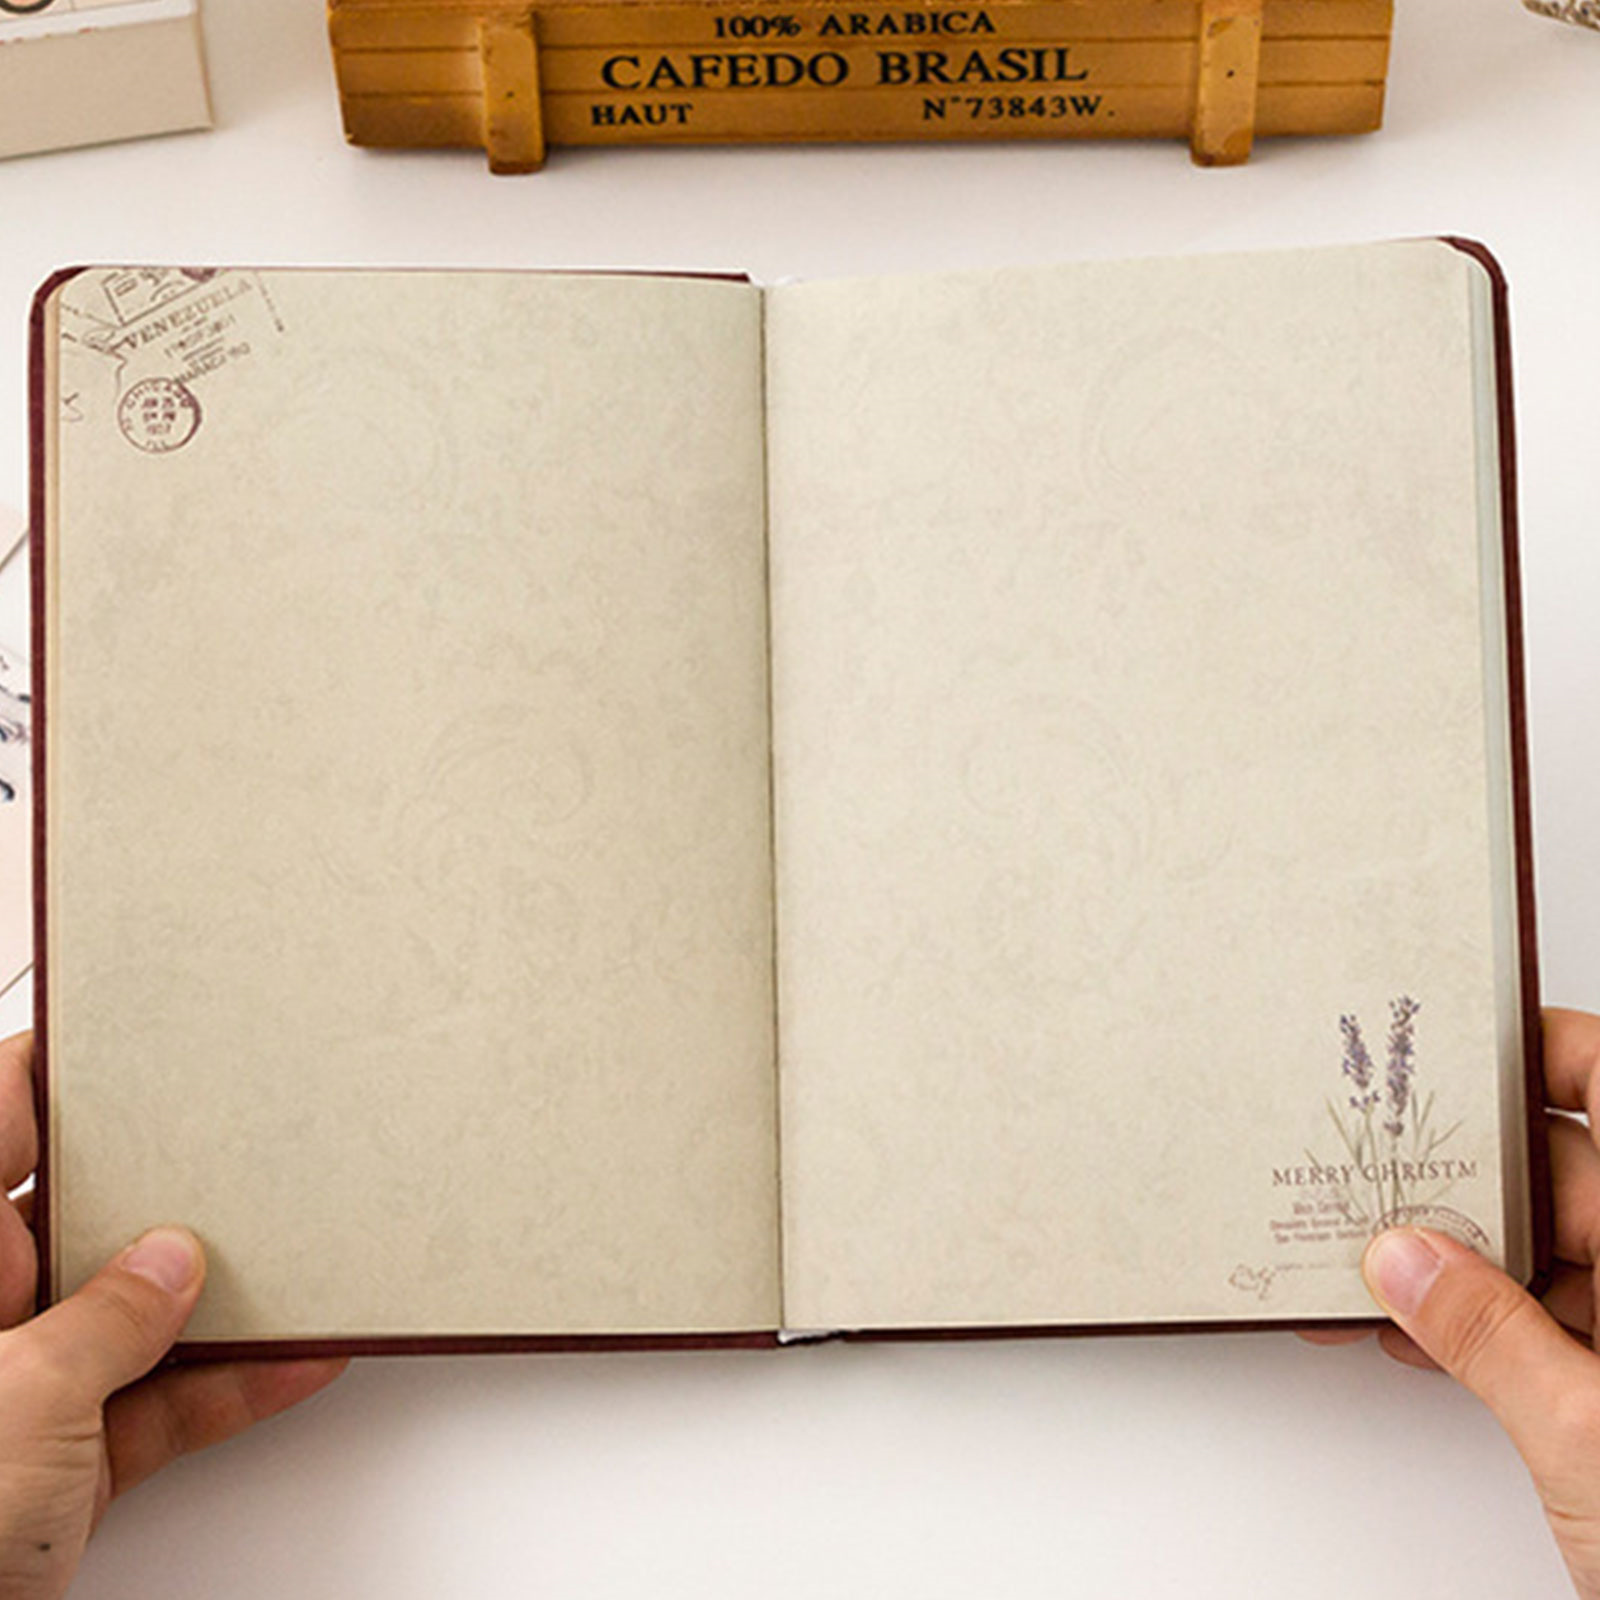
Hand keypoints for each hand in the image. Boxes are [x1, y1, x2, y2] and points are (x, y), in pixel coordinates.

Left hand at [0, 1032, 345, 1599]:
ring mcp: (13, 1392)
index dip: (48, 1069)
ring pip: (130, 1317)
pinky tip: (297, 1357)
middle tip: (233, 1138)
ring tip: (298, 1249)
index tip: (121, 1028)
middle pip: (74, 1220)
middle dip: (161, 1189)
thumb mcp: (18, 1407)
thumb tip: (169, 1265)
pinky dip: (227, 1385)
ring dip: (218, 1297)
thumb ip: (105, 1323)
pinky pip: (157, 1402)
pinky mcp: (57, 1465)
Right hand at [1305, 1008, 1599, 1596]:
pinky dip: (1485, 1332)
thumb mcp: (1594, 1443)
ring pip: (1555, 1266)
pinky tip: (1414, 1334)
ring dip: (1463, 1266)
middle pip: (1576, 1186)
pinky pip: (1552, 1336)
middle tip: (1383, 1158)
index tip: (1476, 1040)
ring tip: (1372, 1255)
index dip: (1557, 1057)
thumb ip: (1491, 1341)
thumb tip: (1405, 1261)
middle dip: (1470, 1178)